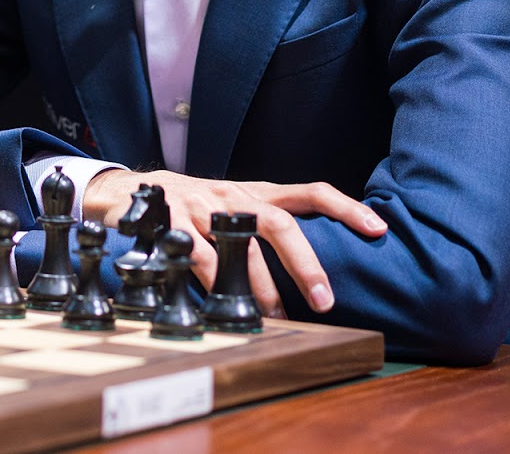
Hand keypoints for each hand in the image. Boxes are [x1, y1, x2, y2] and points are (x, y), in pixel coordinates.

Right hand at [83, 169, 386, 318]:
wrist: (130, 191)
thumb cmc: (197, 206)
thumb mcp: (236, 208)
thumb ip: (271, 225)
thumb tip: (321, 264)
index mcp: (257, 193)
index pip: (310, 192)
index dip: (346, 207)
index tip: (379, 229)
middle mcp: (234, 197)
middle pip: (278, 223)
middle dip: (304, 263)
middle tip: (324, 300)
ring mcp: (202, 207)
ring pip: (240, 247)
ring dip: (261, 287)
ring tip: (276, 318)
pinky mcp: (172, 221)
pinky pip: (199, 257)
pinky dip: (214, 284)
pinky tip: (222, 305)